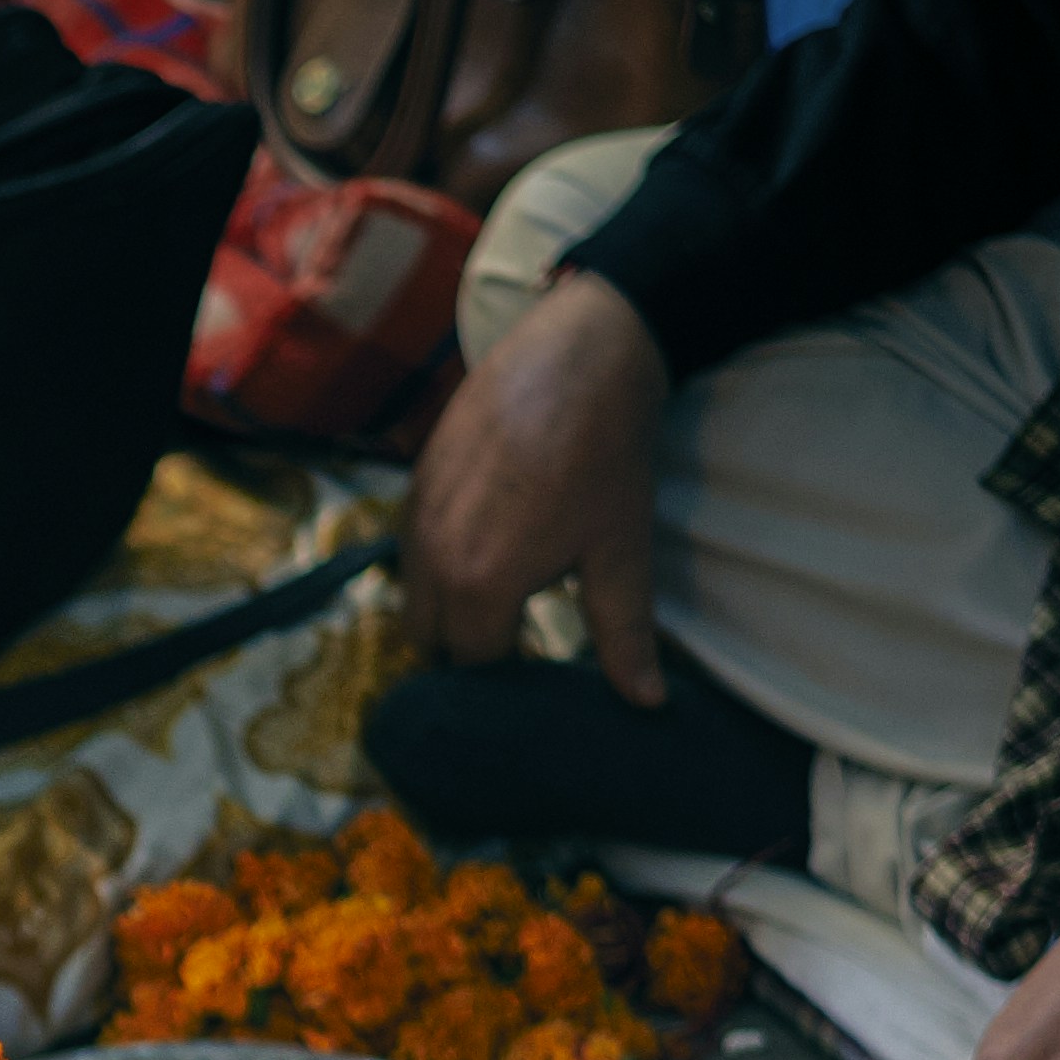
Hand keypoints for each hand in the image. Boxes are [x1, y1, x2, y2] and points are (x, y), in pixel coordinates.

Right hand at [403, 270, 673, 699]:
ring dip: (447, 612)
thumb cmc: (606, 455)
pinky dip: (438, 569)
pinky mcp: (412, 488)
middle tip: (513, 646)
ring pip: (413, 600)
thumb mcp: (621, 551)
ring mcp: (414, 522)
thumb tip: (648, 704)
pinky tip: (484, 549)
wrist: (580, 354)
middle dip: (464, 654)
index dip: (505, 680)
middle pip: (427, 643)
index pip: (472, 667)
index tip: (535, 676)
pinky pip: (411, 555)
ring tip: (498, 601)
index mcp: (480, 586)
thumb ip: (623, 636)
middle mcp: (431, 561)